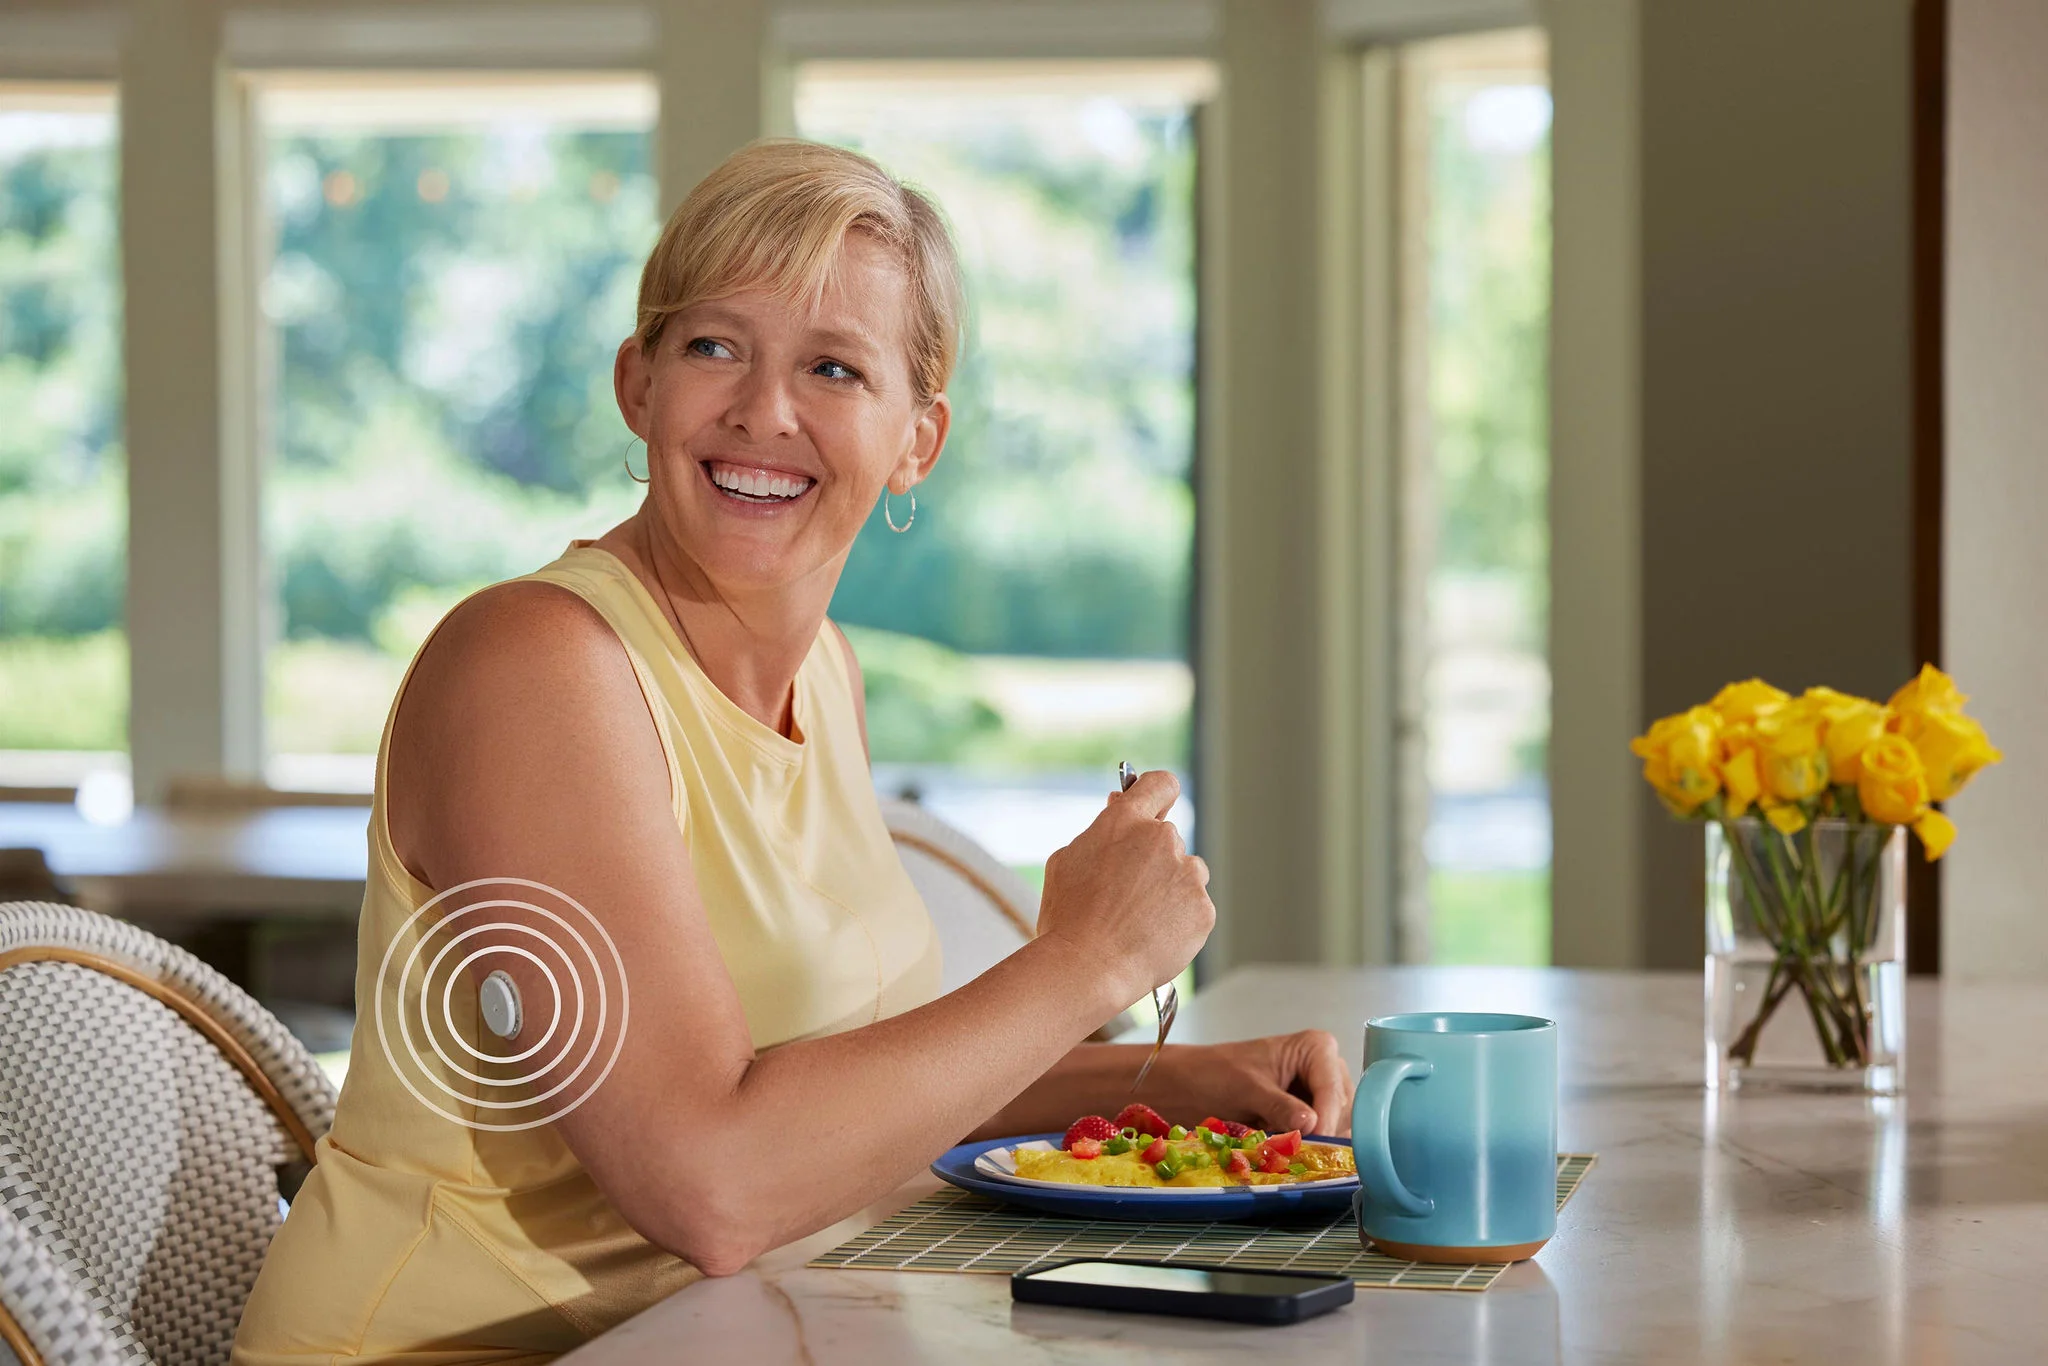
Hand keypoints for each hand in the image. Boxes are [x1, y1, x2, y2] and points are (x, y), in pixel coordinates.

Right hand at [1035, 769, 1213, 1009]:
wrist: (1087, 967)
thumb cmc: (1068, 919)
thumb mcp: (1067, 861)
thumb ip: (1100, 830)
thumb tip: (1119, 805)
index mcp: (1125, 821)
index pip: (1160, 785)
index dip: (1158, 795)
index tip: (1156, 807)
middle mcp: (1162, 839)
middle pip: (1168, 840)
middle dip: (1153, 860)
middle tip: (1127, 892)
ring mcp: (1187, 874)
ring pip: (1186, 875)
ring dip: (1170, 890)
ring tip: (1137, 921)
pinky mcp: (1203, 909)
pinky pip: (1195, 909)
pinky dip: (1180, 922)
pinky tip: (1152, 937)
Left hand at [1162, 1032, 1353, 1136]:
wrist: (1190, 1084)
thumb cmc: (1215, 1075)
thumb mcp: (1247, 1089)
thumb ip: (1280, 1106)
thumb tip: (1311, 1125)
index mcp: (1317, 1049)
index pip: (1333, 1089)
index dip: (1327, 1119)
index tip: (1314, 1142)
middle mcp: (1327, 1069)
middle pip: (1343, 1110)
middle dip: (1323, 1132)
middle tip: (1298, 1151)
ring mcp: (1320, 1094)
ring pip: (1337, 1128)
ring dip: (1316, 1143)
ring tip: (1287, 1148)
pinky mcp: (1310, 1116)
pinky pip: (1323, 1137)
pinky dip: (1309, 1148)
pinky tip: (1289, 1151)